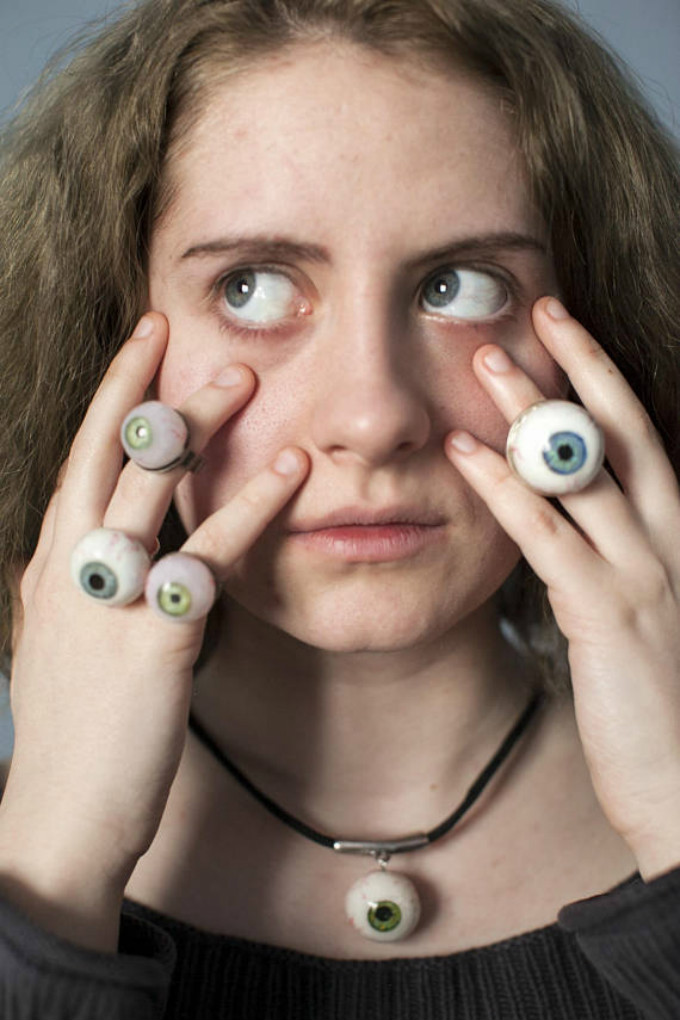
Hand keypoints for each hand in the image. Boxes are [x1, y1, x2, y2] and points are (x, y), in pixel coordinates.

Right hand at [2, 313, 308, 936]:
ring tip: (247, 376)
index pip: (79, 461)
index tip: (139, 345)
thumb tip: (73, 556)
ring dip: (199, 424)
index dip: (111, 397)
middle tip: (181, 332)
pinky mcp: (157, 634)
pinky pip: (210, 553)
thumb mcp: (56, 644)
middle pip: (106, 455)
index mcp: (51, 565)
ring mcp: (111, 596)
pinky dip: (252, 506)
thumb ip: (68, 591)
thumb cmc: (70, 733)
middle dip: (144, 387)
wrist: (62, 815)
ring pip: (153, 486)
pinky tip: (290, 471)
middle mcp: (72, 567)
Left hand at [446, 297, 679, 878]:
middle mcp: (673, 541)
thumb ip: (615, 561)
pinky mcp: (605, 613)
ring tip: (483, 363)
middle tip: (532, 313)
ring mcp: (644, 573)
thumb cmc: (663, 707)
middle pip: (621, 433)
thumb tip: (570, 522)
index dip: (606, 379)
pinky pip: (544, 533)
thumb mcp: (649, 616)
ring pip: (580, 471)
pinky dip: (502, 487)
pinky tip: (464, 455)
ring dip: (528, 412)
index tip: (568, 331)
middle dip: (578, 367)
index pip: (646, 438)